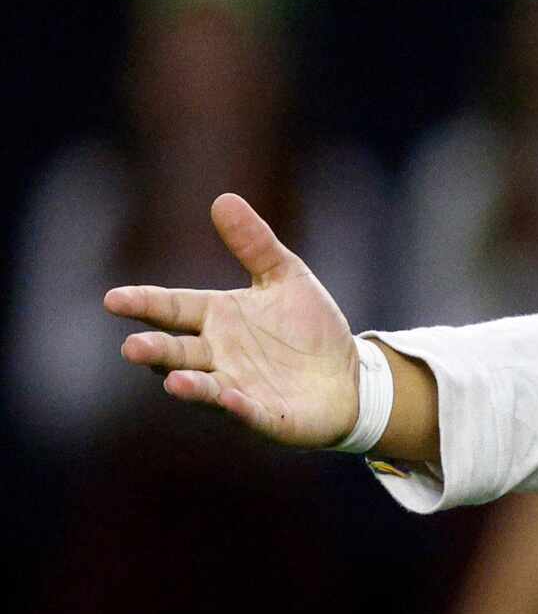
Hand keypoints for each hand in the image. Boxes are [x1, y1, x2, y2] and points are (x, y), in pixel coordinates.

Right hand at [105, 192, 358, 444]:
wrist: (348, 375)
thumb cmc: (307, 327)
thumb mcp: (285, 277)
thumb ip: (254, 244)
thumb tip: (223, 198)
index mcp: (216, 317)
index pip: (172, 308)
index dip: (144, 304)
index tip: (113, 299)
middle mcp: (217, 355)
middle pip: (177, 351)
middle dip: (156, 350)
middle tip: (132, 347)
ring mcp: (237, 387)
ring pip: (204, 387)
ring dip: (188, 385)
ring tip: (173, 380)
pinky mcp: (265, 415)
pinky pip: (248, 412)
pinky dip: (237, 407)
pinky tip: (231, 399)